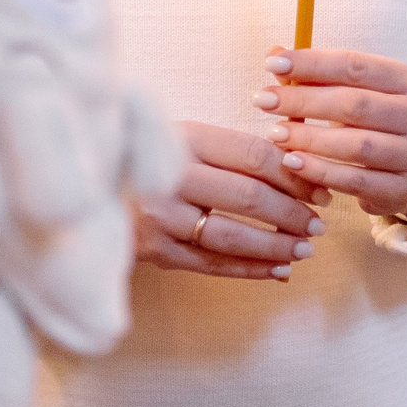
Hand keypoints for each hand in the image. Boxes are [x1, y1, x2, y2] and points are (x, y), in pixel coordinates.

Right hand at [134, 121, 326, 280]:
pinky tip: (278, 270)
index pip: (254, 156)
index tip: (320, 189)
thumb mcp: (183, 136)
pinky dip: (249, 269)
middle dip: (293, 213)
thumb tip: (299, 150)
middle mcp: (172, 176)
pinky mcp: (154, 250)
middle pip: (248, 196)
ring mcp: (161, 216)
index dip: (295, 175)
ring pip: (232, 235)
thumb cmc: (146, 159)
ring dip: (276, 245)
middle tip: (319, 224)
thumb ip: (234, 145)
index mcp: (185, 139)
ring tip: (304, 249)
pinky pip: (211, 264)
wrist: (86, 187)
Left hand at [255, 48, 406, 220]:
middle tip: (264, 101)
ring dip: (309, 139)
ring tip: (275, 133)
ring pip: (357, 145)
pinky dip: (320, 172)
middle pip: (354, 104)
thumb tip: (275, 52)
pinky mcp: (403, 189)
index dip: (312, 63)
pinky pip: (356, 181)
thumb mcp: (355, 94)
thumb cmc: (375, 125)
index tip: (272, 63)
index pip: (355, 66)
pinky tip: (292, 163)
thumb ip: (317, 76)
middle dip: (303, 101)